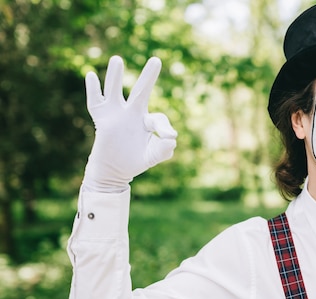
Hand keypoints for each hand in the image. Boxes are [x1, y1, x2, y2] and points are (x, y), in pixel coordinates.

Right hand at [83, 55, 176, 191]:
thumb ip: (164, 149)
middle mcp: (132, 113)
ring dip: (115, 77)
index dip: (164, 128)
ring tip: (117, 59)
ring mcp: (116, 114)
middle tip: (157, 60)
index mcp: (147, 121)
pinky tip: (92, 76)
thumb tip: (171, 138)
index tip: (169, 137)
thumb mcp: (153, 157)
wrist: (114, 171)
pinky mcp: (101, 119)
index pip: (159, 119)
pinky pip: (95, 102)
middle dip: (148, 77)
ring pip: (115, 91)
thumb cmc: (136, 160)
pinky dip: (93, 90)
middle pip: (141, 91)